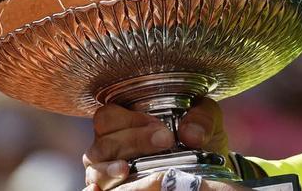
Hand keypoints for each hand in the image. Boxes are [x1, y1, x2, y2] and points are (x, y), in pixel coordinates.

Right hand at [82, 99, 229, 189]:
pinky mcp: (115, 189)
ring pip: (96, 170)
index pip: (107, 117)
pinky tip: (99, 190)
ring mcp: (108, 173)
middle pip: (103, 144)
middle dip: (132, 142)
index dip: (131, 121)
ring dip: (110, 170)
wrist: (205, 167)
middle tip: (164, 142)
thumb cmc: (195, 137)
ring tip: (128, 169)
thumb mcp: (204, 120)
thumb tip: (191, 135)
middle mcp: (109, 148)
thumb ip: (201, 119)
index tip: (162, 129)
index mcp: (124, 122)